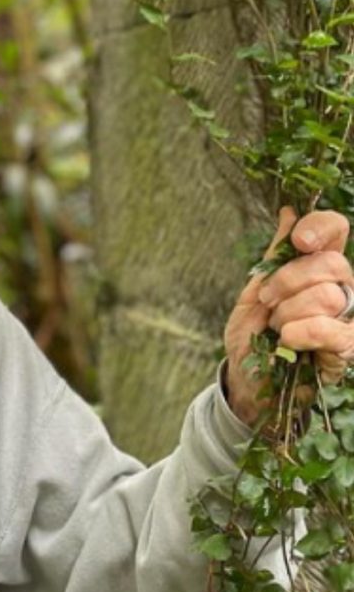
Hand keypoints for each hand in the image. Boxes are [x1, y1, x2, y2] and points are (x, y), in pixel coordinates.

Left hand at [224, 206, 353, 426]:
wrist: (247, 379)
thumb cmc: (253, 336)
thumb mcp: (255, 291)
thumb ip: (276, 255)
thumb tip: (288, 212)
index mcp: (318, 268)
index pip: (337, 230)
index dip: (321, 227)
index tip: (300, 241)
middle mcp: (342, 288)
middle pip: (331, 263)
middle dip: (287, 281)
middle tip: (267, 302)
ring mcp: (349, 318)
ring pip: (328, 295)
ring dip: (288, 313)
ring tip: (276, 328)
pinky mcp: (348, 349)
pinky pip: (331, 330)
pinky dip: (300, 332)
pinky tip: (286, 340)